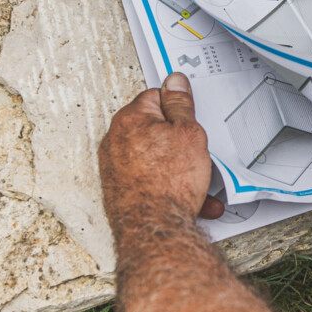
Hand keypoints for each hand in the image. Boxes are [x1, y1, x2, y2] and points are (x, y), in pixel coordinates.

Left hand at [98, 73, 224, 235]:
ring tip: (196, 181)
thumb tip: (175, 82)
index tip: (189, 116)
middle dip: (179, 141)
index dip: (178, 107)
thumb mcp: (189, 133)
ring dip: (178, 167)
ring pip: (156, 158)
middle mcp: (115, 141)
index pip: (156, 96)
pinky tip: (190, 199)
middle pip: (155, 129)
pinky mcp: (120, 189)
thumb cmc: (167, 184)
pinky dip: (169, 186)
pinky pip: (150, 179)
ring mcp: (115, 167)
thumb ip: (181, 105)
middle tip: (195, 150)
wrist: (155, 229)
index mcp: (129, 119)